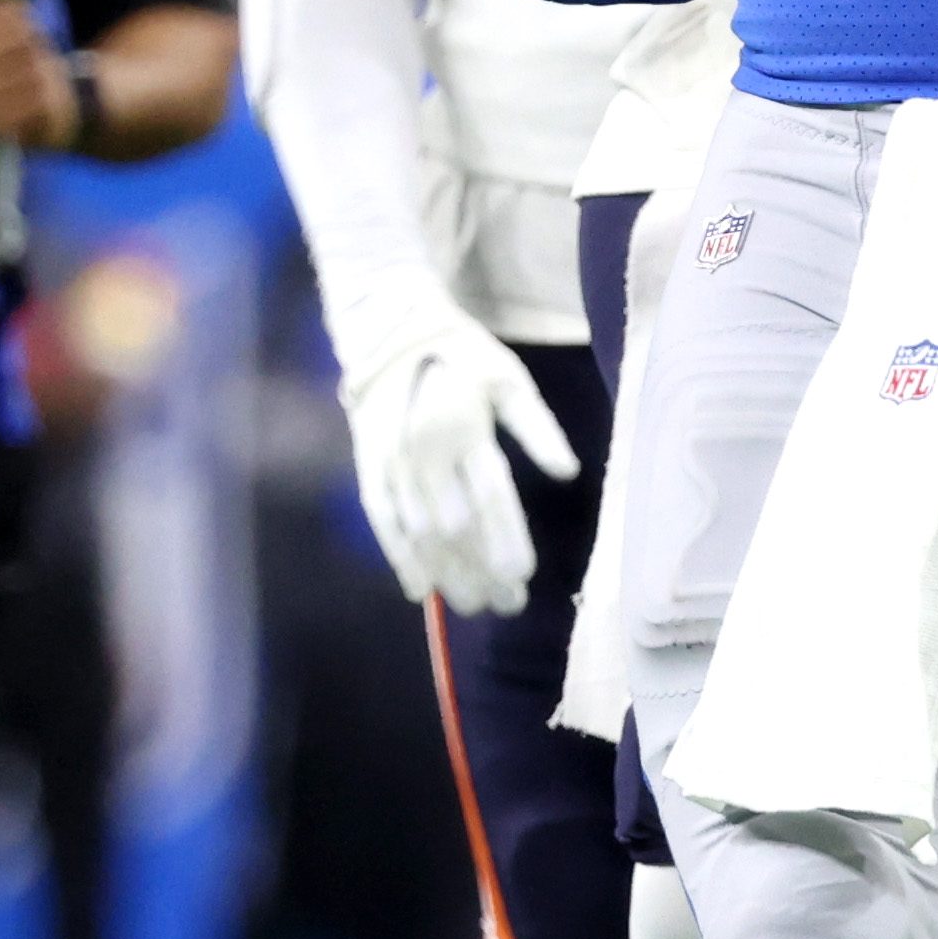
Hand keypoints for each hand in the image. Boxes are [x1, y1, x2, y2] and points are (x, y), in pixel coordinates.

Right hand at [339, 306, 571, 618]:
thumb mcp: (509, 379)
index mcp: (464, 427)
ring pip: (420, 533)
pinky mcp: (368, 472)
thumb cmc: (462, 356)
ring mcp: (392, 466)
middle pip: (455, 527)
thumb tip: (568, 472)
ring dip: (447, 573)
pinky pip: (383, 523)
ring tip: (473, 605)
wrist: (390, 333)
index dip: (507, 540)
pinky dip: (399, 559)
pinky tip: (420, 591)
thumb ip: (538, 428)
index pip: (490, 497)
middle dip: (481, 569)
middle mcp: (424, 452)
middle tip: (507, 604)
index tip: (524, 577)